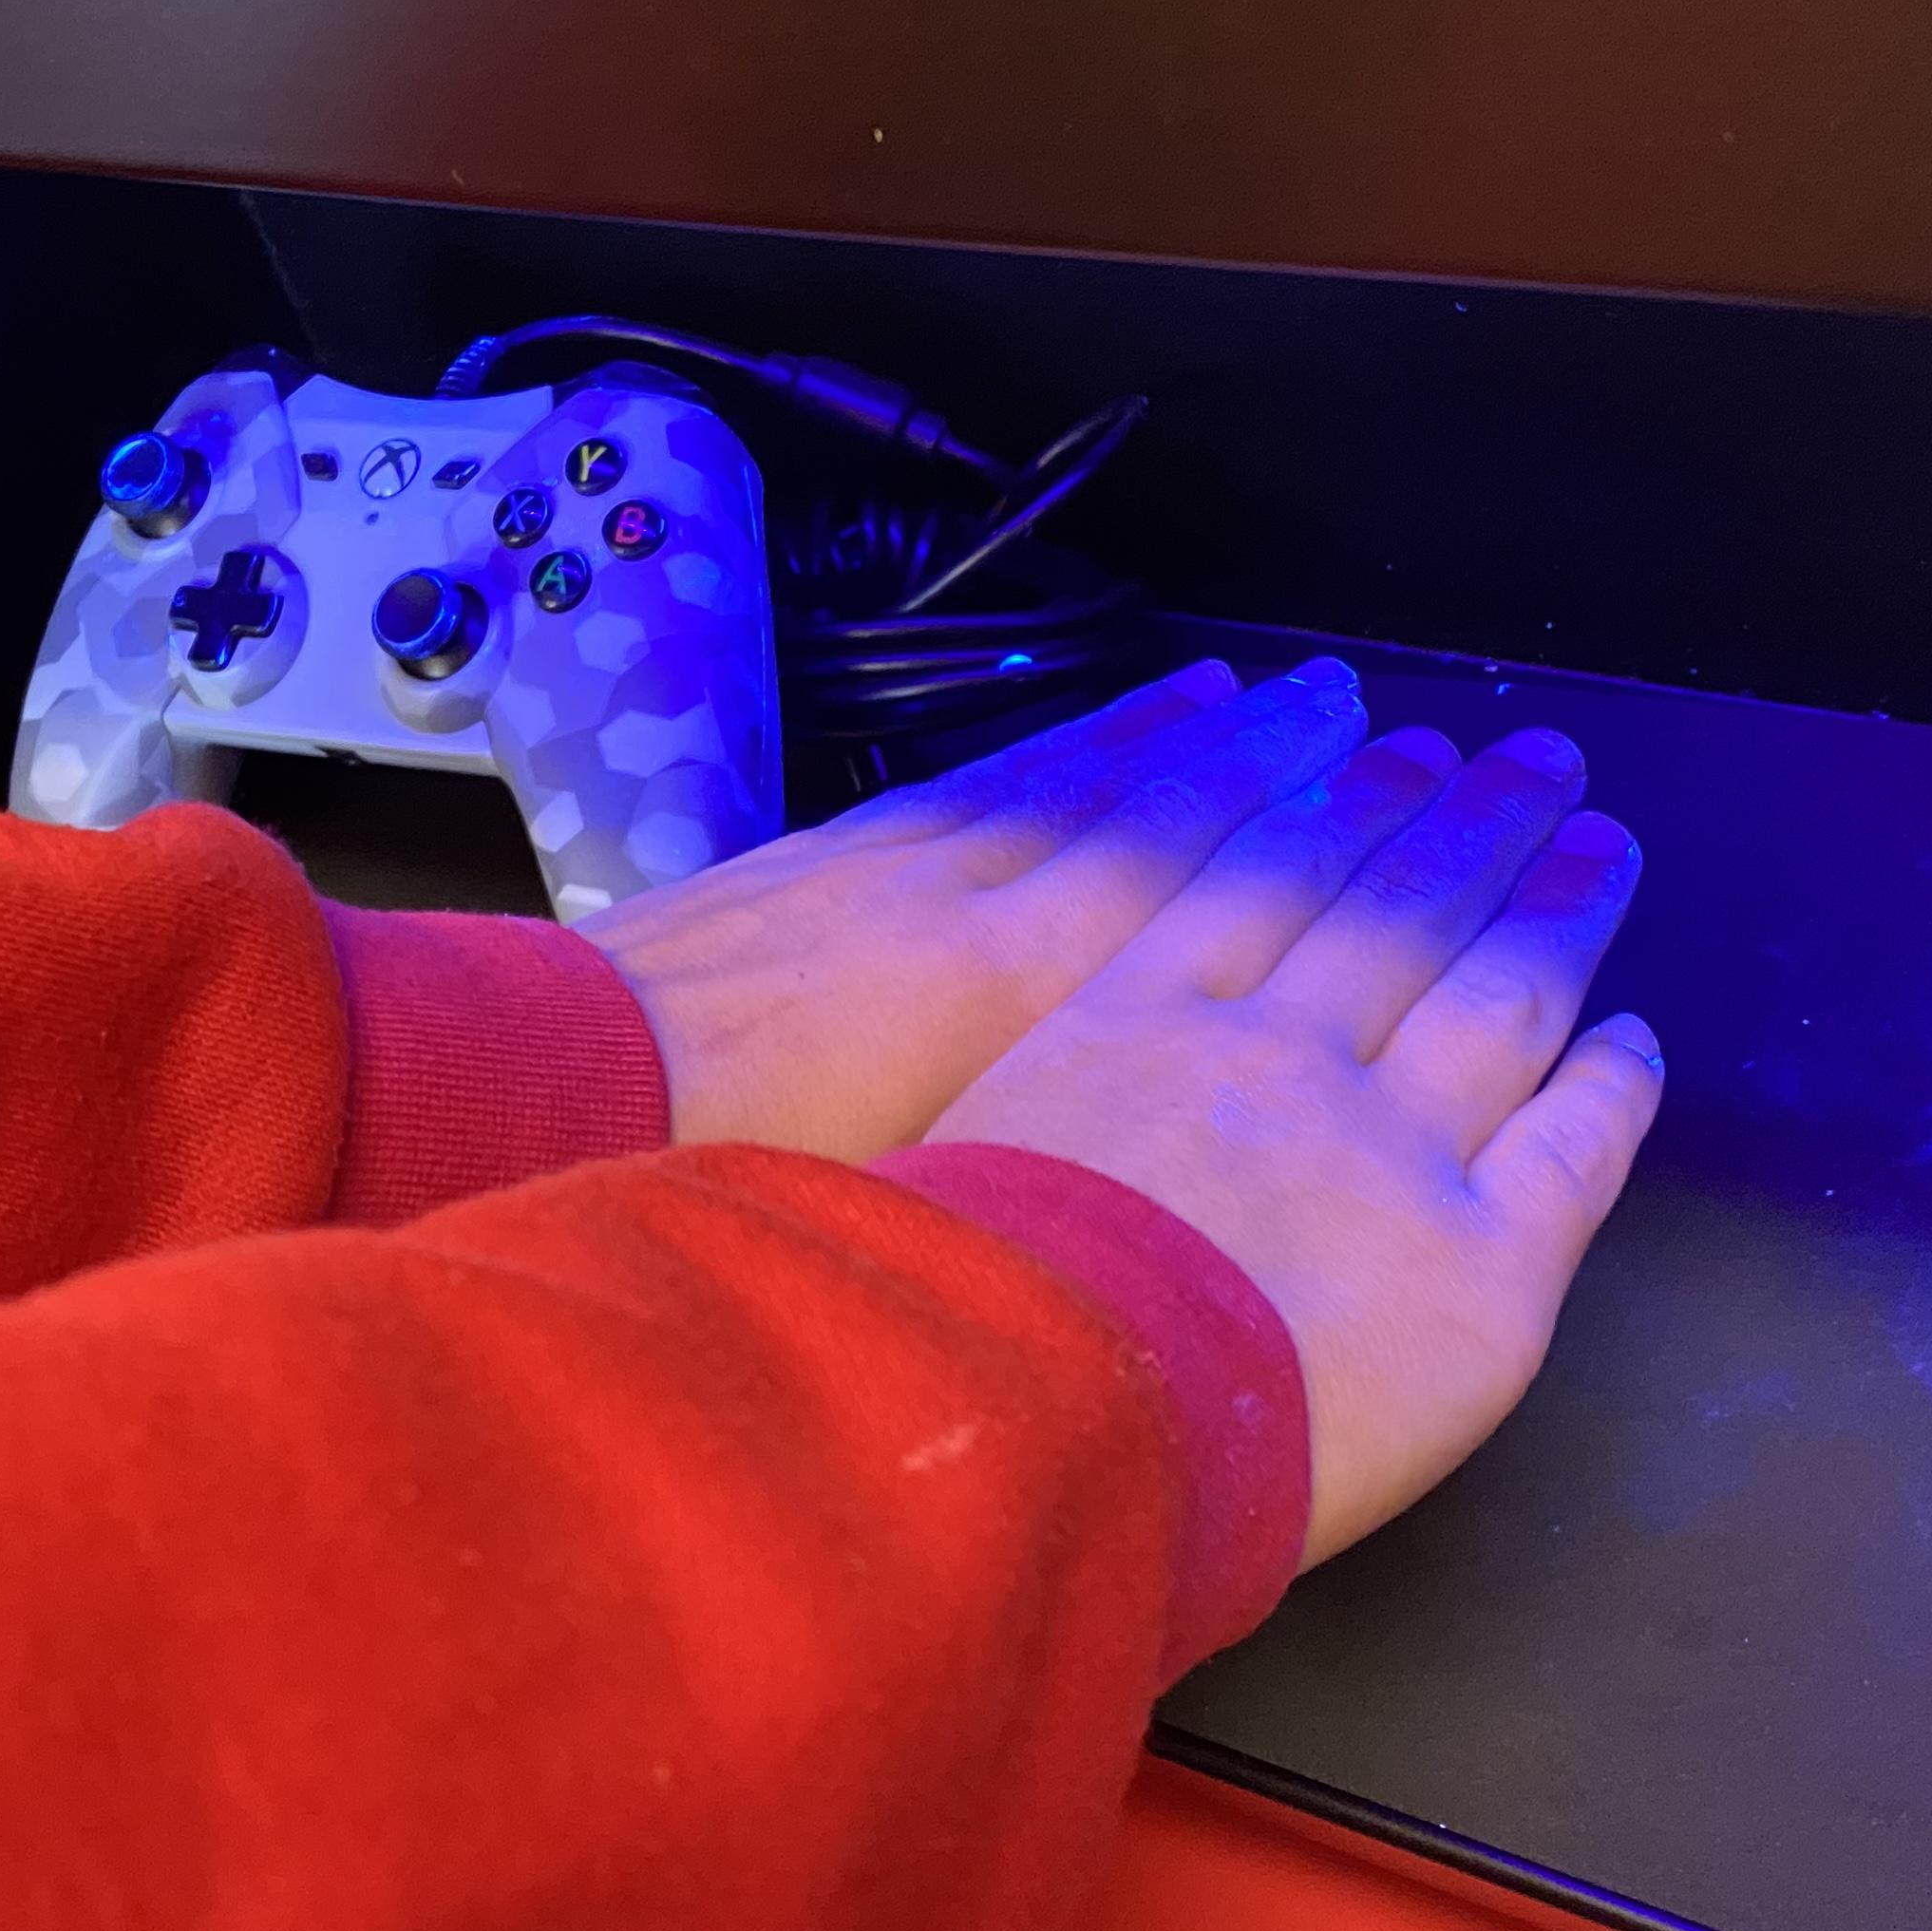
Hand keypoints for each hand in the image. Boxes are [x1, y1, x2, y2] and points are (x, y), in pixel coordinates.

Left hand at [581, 657, 1376, 1159]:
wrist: (544, 1084)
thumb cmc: (724, 1185)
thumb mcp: (905, 1215)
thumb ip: (1026, 1195)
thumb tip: (1132, 1235)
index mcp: (1001, 998)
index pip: (1185, 893)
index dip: (1295, 843)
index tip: (1387, 801)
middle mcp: (965, 905)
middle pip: (1148, 814)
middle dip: (1268, 765)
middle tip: (1364, 713)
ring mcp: (889, 867)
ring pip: (1063, 780)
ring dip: (1168, 736)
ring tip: (1257, 695)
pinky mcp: (818, 857)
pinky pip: (969, 780)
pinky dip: (1046, 746)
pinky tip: (1081, 730)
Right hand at [924, 724, 1660, 1565]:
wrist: (1019, 1428)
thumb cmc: (939, 1317)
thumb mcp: (933, 1152)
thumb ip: (1012, 1098)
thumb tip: (1041, 1102)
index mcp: (1129, 1018)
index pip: (1259, 877)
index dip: (1334, 805)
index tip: (1381, 744)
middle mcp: (1274, 1056)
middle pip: (1395, 908)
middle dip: (1470, 822)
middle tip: (1533, 760)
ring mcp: (1389, 1151)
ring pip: (1495, 995)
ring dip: (1556, 909)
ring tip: (1601, 846)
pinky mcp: (1481, 1268)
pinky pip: (1571, 1150)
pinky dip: (1612, 1085)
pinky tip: (1633, 1041)